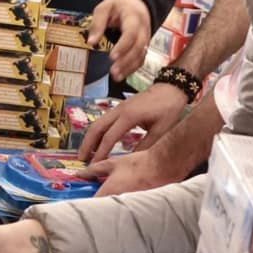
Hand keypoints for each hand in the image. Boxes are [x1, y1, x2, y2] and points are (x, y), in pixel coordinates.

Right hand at [87, 104, 220, 196]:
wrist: (171, 88)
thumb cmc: (169, 108)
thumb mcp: (161, 129)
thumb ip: (145, 145)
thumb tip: (132, 161)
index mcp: (129, 116)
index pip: (110, 137)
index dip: (100, 152)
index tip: (94, 165)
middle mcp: (119, 110)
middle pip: (96, 128)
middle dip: (87, 144)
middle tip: (80, 159)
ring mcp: (118, 108)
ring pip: (98, 123)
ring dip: (90, 138)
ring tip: (85, 153)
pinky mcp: (120, 107)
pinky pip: (104, 121)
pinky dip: (98, 132)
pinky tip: (98, 142)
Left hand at [88, 0, 152, 83]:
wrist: (137, 3)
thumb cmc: (119, 5)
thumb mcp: (104, 8)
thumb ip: (98, 23)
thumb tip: (91, 42)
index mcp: (133, 18)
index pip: (131, 33)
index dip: (123, 46)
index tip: (112, 56)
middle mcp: (143, 30)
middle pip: (139, 47)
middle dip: (126, 61)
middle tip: (113, 71)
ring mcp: (145, 39)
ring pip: (141, 55)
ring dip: (129, 67)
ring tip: (116, 76)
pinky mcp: (144, 46)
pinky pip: (141, 59)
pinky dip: (132, 68)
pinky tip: (122, 75)